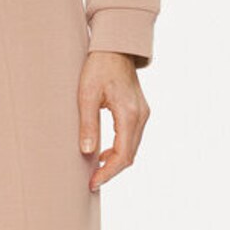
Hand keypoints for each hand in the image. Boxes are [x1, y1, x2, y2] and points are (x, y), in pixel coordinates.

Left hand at [78, 52, 149, 191]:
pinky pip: (132, 138)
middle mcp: (141, 116)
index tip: (93, 183)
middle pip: (129, 155)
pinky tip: (104, 153)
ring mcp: (142, 114)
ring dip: (115, 162)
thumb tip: (87, 152)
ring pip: (132, 148)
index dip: (108, 173)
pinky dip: (120, 150)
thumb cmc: (98, 66)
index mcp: (129, 114)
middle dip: (111, 171)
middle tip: (92, 182)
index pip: (122, 155)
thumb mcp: (87, 95)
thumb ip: (88, 124)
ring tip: (96, 171)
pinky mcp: (139, 111)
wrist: (115, 46)